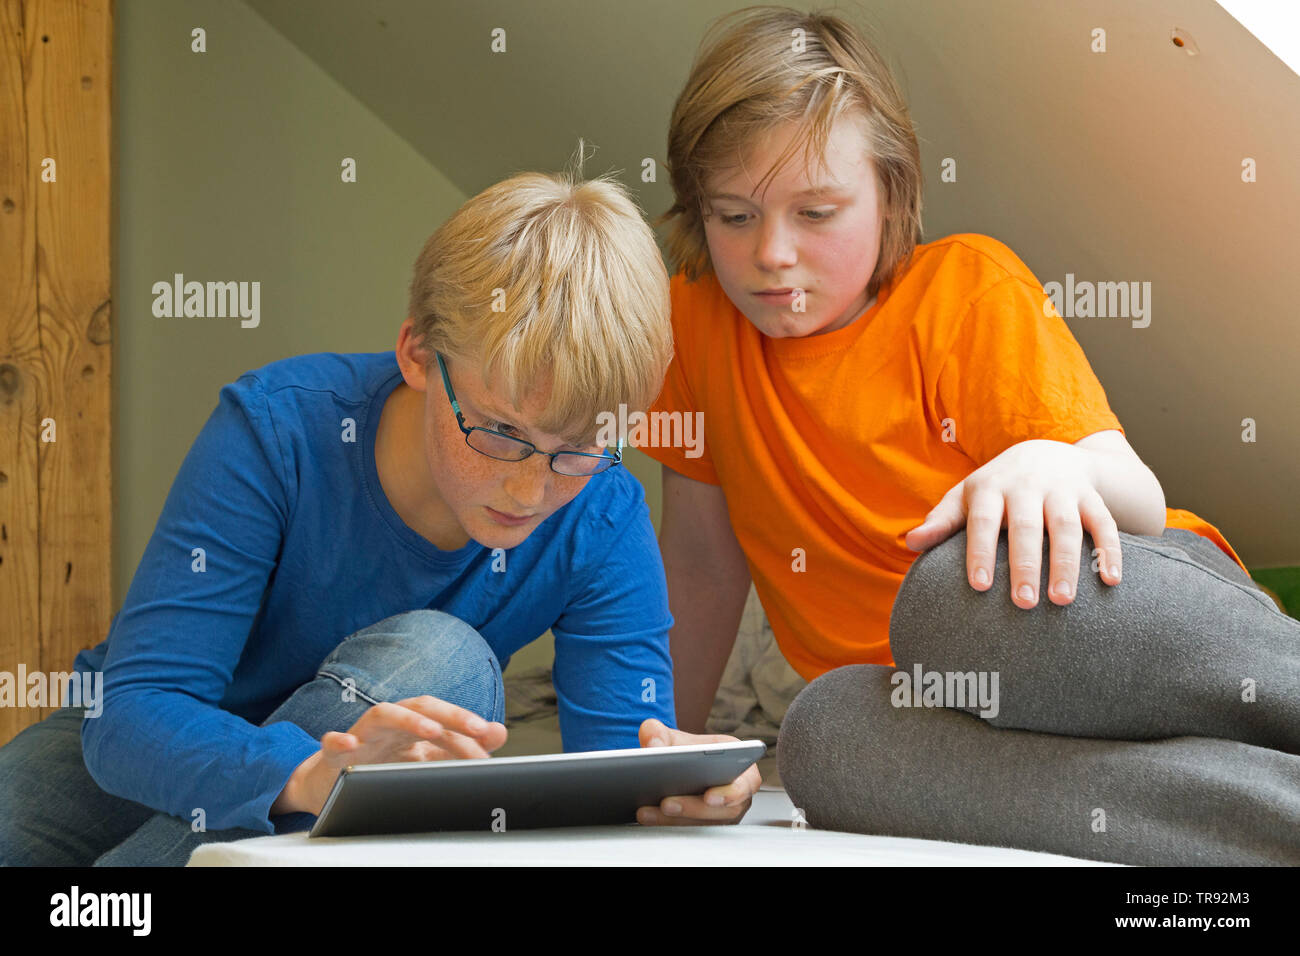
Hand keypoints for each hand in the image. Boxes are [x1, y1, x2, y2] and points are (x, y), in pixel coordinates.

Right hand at [282, 696, 507, 814]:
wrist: (336, 781)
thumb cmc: (383, 762)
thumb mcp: (426, 756)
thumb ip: (461, 746)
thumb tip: (500, 732)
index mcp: (412, 722)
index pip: (444, 717)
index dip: (468, 726)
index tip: (491, 739)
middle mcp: (391, 722)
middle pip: (421, 706)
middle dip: (451, 715)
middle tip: (477, 729)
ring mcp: (363, 734)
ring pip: (383, 714)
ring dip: (408, 719)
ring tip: (431, 729)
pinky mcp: (335, 752)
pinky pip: (332, 742)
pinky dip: (338, 740)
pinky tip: (348, 743)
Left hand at [634, 718, 761, 825]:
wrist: (675, 766)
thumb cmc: (684, 750)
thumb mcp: (671, 735)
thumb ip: (658, 732)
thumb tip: (653, 744)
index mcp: (740, 767)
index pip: (745, 784)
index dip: (731, 793)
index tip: (709, 796)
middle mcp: (735, 795)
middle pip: (720, 811)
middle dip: (691, 808)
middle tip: (666, 803)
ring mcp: (720, 814)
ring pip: (702, 825)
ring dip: (673, 820)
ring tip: (646, 811)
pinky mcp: (701, 827)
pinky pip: (687, 832)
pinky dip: (665, 825)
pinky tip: (645, 816)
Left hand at [903, 439, 1121, 607]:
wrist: (1048, 451)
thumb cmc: (997, 487)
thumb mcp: (966, 497)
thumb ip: (942, 521)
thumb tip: (909, 543)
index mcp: (990, 487)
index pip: (983, 521)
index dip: (980, 552)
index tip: (979, 586)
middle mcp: (1026, 486)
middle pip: (1026, 526)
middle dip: (1025, 564)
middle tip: (1022, 604)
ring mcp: (1061, 490)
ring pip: (1066, 527)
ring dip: (1066, 563)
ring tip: (1062, 600)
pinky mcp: (1091, 497)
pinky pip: (1105, 523)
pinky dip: (1110, 550)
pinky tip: (1110, 581)